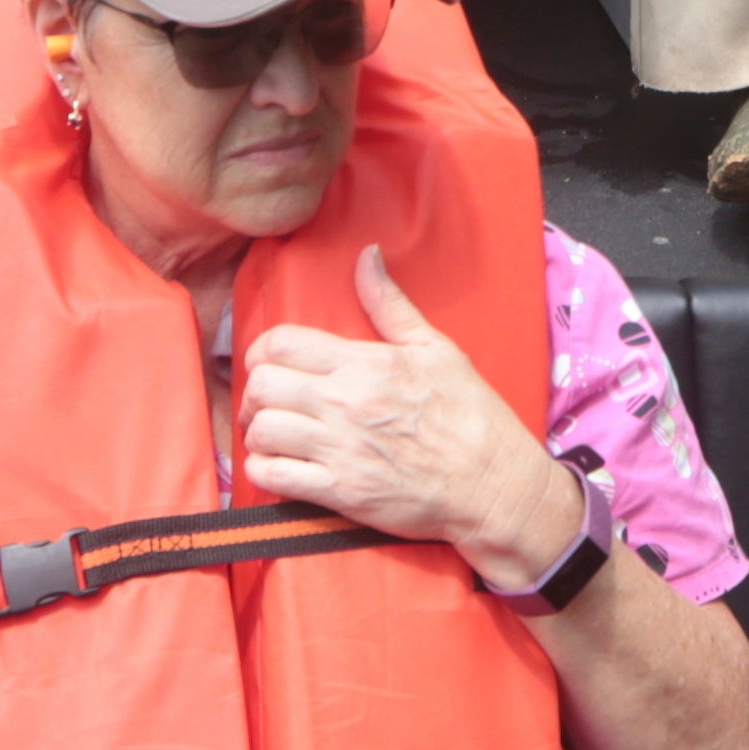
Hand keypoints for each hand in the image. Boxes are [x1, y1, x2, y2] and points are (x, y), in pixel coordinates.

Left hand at [238, 247, 581, 582]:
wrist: (492, 483)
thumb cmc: (470, 414)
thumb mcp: (436, 348)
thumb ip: (389, 304)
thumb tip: (366, 256)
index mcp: (367, 363)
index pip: (281, 343)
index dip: (263, 352)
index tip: (271, 365)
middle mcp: (347, 403)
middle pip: (263, 385)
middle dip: (256, 393)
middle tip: (270, 403)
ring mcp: (342, 450)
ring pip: (261, 431)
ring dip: (259, 433)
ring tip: (275, 435)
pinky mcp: (341, 492)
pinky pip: (273, 476)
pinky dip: (264, 471)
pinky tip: (280, 466)